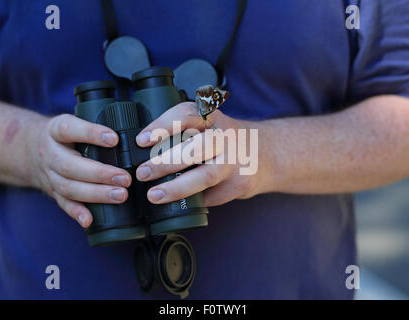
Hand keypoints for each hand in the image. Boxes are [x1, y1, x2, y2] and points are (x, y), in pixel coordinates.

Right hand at [26, 114, 130, 227]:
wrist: (29, 149)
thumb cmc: (63, 135)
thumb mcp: (72, 122)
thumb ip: (93, 124)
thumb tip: (132, 129)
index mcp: (56, 130)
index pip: (70, 129)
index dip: (91, 133)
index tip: (114, 139)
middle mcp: (50, 153)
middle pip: (70, 166)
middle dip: (100, 174)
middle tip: (125, 178)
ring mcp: (49, 175)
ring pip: (68, 187)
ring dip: (96, 194)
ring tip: (121, 195)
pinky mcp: (53, 192)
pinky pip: (64, 204)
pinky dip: (77, 213)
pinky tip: (90, 219)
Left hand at [134, 102, 263, 206]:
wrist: (266, 154)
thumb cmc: (227, 140)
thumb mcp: (210, 125)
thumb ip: (186, 132)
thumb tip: (145, 153)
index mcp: (212, 118)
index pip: (186, 114)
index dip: (162, 126)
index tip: (142, 140)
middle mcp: (225, 137)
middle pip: (195, 148)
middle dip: (165, 162)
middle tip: (142, 173)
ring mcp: (235, 161)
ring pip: (205, 176)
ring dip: (176, 187)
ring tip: (154, 195)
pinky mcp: (240, 183)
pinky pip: (212, 195)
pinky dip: (193, 200)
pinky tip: (179, 204)